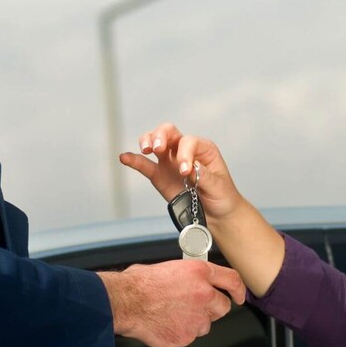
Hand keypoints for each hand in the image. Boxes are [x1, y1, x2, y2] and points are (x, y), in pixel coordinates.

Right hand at [98, 260, 245, 346]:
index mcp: (199, 272)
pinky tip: (167, 323)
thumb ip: (188, 276)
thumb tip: (190, 281)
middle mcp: (203, 294)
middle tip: (196, 306)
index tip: (239, 295)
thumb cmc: (140, 284)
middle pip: (223, 306)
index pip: (232, 280)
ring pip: (206, 324)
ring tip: (174, 314)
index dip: (238, 290)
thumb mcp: (169, 268)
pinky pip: (190, 336)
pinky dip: (182, 332)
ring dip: (195, 321)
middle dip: (213, 308)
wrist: (126, 302)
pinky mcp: (187, 335)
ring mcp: (197, 317)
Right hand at [119, 123, 244, 219]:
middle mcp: (184, 150)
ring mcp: (169, 161)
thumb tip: (190, 167)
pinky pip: (144, 165)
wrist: (216, 214)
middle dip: (161, 135)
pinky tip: (124, 157)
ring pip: (154, 142)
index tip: (185, 172)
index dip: (184, 153)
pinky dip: (133, 160)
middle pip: (168, 132)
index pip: (188, 142)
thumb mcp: (218, 186)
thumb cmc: (221, 195)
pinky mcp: (159, 175)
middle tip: (158, 148)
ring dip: (148, 141)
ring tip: (146, 149)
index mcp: (202, 148)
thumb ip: (204, 176)